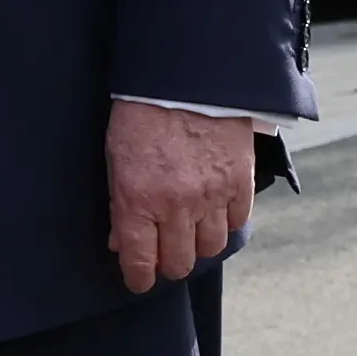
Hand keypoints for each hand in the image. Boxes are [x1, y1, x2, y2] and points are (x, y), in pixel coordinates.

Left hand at [106, 102, 255, 294]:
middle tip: (165, 251)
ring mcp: (212, 196)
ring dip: (198, 243)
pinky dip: (226, 221)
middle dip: (170, 262)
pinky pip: (237, 222)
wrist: (186, 75)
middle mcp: (177, 206)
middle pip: (179, 263)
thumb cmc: (142, 113)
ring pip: (210, 248)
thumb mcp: (116, 159)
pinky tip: (215, 209)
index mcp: (138, 200)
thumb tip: (122, 241)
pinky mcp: (240, 182)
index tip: (139, 280)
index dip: (139, 278)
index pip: (141, 263)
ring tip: (191, 228)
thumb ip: (120, 205)